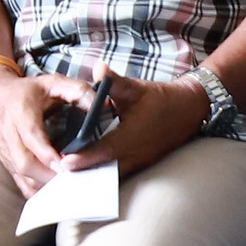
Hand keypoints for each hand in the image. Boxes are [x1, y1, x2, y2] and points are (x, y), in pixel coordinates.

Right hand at [0, 60, 83, 194]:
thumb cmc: (27, 92)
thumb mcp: (53, 82)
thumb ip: (77, 91)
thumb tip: (103, 104)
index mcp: (20, 113)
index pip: (31, 137)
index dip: (46, 153)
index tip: (64, 165)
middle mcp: (10, 135)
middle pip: (24, 163)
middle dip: (48, 176)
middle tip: (73, 182)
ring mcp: (7, 153)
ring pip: (23, 177)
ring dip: (46, 187)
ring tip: (70, 191)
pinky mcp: (8, 164)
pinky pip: (22, 184)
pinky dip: (39, 193)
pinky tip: (57, 194)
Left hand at [62, 66, 204, 179]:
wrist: (189, 110)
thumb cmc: (160, 98)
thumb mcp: (136, 88)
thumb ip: (114, 81)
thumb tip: (98, 68)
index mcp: (132, 137)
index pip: (104, 150)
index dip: (84, 158)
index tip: (64, 162)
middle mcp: (136, 154)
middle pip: (105, 169)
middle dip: (82, 172)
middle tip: (56, 174)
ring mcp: (140, 162)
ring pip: (112, 175)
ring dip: (92, 176)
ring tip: (65, 177)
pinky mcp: (141, 164)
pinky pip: (119, 173)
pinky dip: (103, 175)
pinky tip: (86, 173)